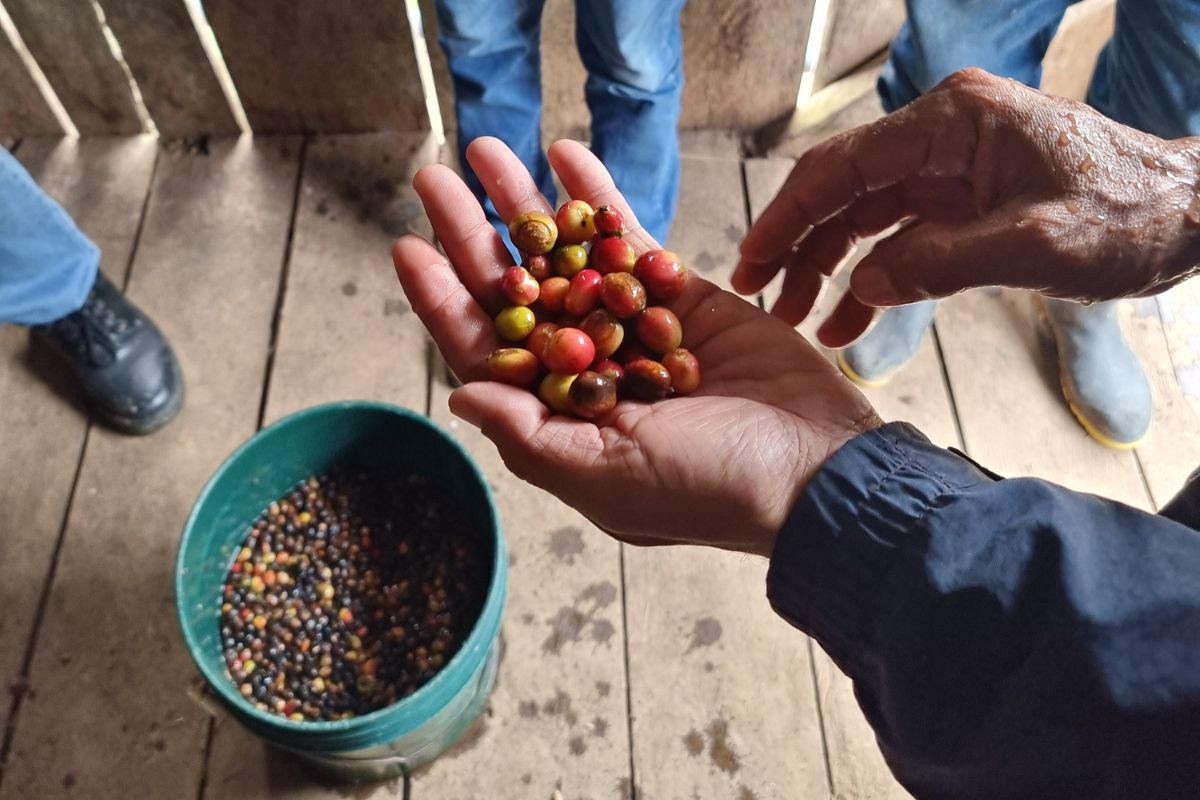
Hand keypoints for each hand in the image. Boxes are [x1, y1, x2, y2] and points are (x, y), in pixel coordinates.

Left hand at [391, 137, 880, 556]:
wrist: (818, 468)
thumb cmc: (710, 489)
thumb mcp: (609, 478)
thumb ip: (530, 435)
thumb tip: (460, 391)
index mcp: (560, 419)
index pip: (487, 350)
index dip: (443, 300)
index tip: (409, 246)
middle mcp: (589, 370)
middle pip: (517, 292)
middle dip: (472, 237)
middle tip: (433, 179)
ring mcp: (635, 328)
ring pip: (567, 257)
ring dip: (526, 205)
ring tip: (487, 151)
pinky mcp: (685, 297)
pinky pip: (631, 240)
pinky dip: (598, 199)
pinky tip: (565, 154)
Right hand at [734, 68, 1199, 347]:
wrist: (1191, 215)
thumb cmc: (1131, 216)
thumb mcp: (1039, 244)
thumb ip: (944, 262)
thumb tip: (863, 285)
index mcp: (953, 123)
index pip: (844, 165)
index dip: (789, 214)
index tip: (750, 261)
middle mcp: (942, 137)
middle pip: (841, 188)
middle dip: (794, 241)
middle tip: (756, 293)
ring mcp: (950, 169)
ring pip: (861, 216)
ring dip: (826, 266)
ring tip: (796, 318)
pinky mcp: (961, 202)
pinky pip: (897, 239)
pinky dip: (870, 279)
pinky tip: (846, 323)